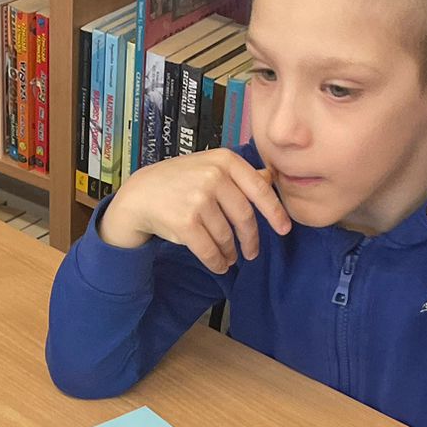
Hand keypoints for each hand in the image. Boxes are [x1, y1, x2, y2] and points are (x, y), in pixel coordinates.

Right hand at [97, 149, 290, 272]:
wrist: (142, 194)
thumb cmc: (180, 181)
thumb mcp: (211, 166)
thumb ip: (241, 174)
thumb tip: (271, 178)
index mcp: (225, 160)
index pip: (259, 190)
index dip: (275, 212)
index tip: (284, 230)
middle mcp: (213, 176)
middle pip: (245, 217)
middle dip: (251, 240)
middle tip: (252, 252)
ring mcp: (199, 199)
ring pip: (227, 236)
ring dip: (231, 252)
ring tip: (230, 257)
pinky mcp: (186, 222)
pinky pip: (210, 250)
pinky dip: (217, 262)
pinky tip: (220, 265)